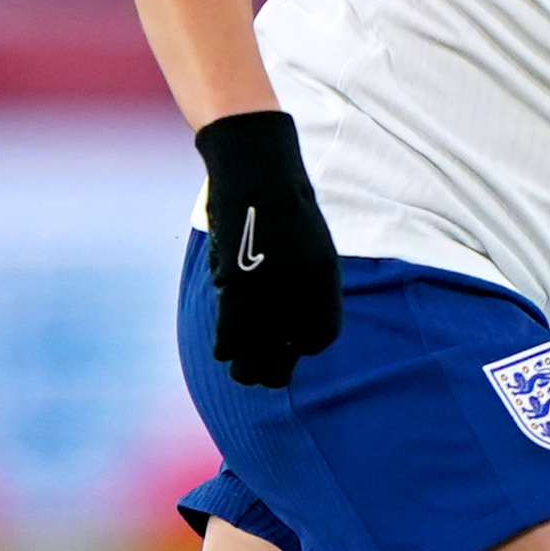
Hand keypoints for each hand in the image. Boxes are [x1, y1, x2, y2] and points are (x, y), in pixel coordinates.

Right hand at [197, 111, 342, 386]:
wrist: (258, 174)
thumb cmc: (286, 213)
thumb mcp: (313, 252)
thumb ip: (306, 293)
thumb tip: (289, 336)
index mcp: (324, 283)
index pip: (318, 338)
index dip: (302, 347)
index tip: (290, 348)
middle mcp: (300, 292)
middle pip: (286, 354)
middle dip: (275, 371)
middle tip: (265, 375)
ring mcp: (266, 290)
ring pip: (253, 352)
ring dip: (246, 367)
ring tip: (243, 370)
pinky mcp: (235, 285)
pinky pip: (228, 332)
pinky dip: (225, 344)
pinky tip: (225, 349)